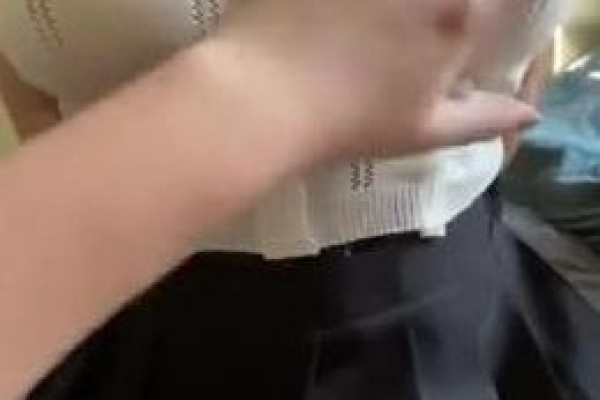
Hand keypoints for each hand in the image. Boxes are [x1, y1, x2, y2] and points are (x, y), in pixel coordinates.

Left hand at [201, 0, 534, 163]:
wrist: (263, 100)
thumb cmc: (351, 124)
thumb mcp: (424, 131)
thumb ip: (483, 119)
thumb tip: (529, 115)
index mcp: (460, 15)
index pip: (504, 2)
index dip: (481, 17)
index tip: (457, 36)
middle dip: (444, 12)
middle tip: (412, 33)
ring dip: (392, 11)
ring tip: (367, 31)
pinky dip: (351, 3)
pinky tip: (340, 18)